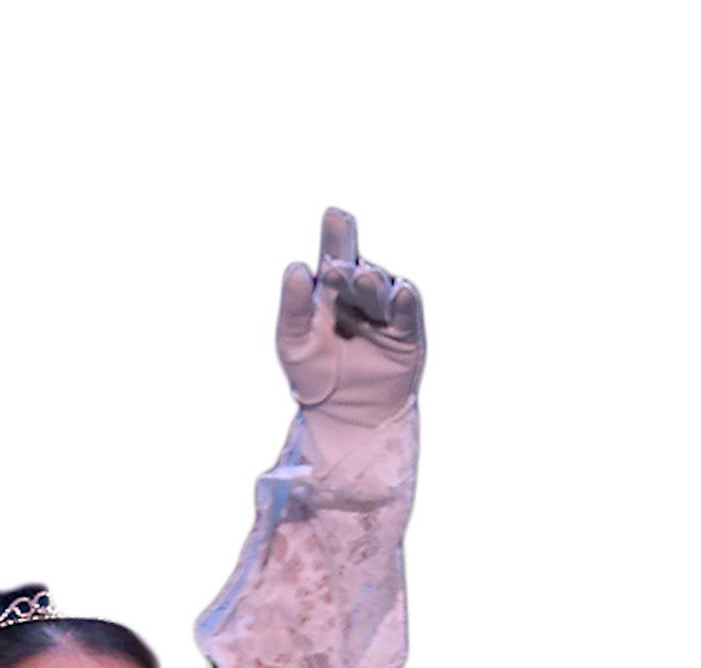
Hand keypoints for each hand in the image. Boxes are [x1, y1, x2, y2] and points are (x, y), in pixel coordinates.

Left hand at [276, 205, 425, 430]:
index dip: (336, 235)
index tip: (334, 215)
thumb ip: (292, 307)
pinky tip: (399, 294)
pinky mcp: (406, 332)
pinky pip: (407, 311)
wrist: (344, 419)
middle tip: (334, 268)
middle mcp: (360, 294)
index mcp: (332, 289)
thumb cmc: (314, 376)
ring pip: (382, 287)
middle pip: (358, 270)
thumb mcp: (293, 343)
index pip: (335, 255)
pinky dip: (404, 301)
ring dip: (373, 282)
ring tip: (361, 278)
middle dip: (348, 266)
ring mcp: (384, 311)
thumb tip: (297, 268)